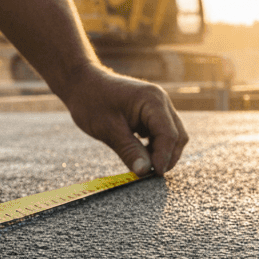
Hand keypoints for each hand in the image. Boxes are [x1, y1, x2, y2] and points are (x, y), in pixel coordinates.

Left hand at [59, 65, 187, 175]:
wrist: (81, 83)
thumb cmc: (91, 102)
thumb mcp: (108, 130)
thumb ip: (129, 151)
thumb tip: (144, 172)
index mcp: (153, 101)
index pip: (169, 134)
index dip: (164, 157)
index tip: (154, 174)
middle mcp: (161, 101)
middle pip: (177, 136)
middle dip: (167, 157)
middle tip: (150, 174)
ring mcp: (159, 106)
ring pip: (173, 136)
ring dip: (163, 153)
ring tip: (144, 165)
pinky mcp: (153, 113)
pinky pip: (163, 133)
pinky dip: (156, 147)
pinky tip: (142, 155)